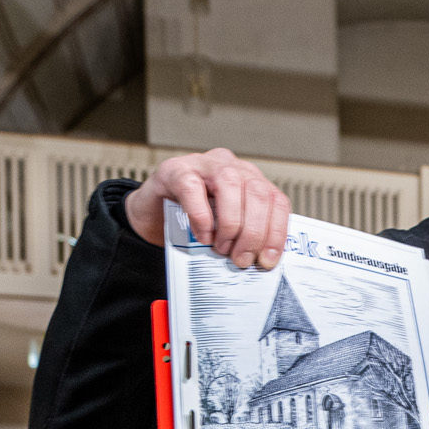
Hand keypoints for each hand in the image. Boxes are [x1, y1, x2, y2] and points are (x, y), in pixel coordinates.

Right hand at [126, 148, 290, 270]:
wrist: (153, 211)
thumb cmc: (191, 220)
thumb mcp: (224, 230)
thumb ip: (243, 238)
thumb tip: (259, 263)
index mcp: (250, 181)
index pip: (276, 201)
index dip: (276, 232)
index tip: (268, 260)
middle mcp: (232, 167)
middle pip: (257, 193)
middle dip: (253, 233)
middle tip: (241, 259)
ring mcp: (204, 165)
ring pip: (230, 184)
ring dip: (230, 223)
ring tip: (221, 248)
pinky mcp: (176, 170)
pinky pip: (192, 188)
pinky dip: (201, 215)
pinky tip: (201, 235)